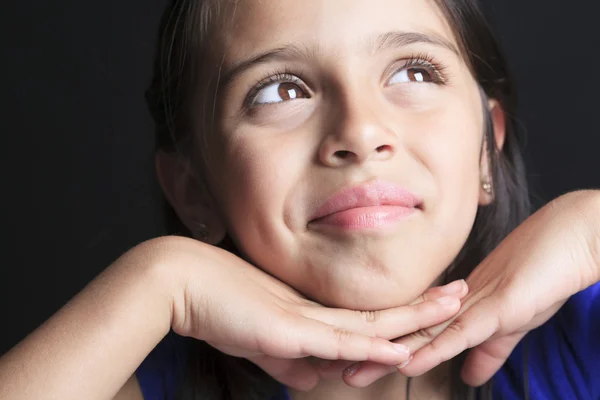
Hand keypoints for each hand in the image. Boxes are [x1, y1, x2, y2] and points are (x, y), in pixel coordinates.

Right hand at [164, 236, 467, 390]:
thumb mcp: (260, 343)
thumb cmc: (218, 310)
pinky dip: (372, 345)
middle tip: (461, 292)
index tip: (431, 308)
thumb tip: (313, 378)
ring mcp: (306, 319)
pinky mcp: (288, 329)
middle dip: (423, 306)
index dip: (401, 314)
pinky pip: (339, 340)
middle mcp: (317, 312)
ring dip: (414, 317)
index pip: (367, 318)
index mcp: (312, 315)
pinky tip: (402, 347)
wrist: (183, 285)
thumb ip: (290, 360)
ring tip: (454, 304)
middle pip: (381, 311)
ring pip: (371, 321)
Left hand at [340, 190, 599, 387]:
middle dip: (366, 350)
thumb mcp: (512, 324)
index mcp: (453, 306)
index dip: (379, 346)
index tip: (348, 359)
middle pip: (402, 330)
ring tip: (348, 367)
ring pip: (419, 332)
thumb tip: (470, 375)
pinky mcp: (496, 306)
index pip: (409, 330)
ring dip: (385, 352)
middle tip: (326, 364)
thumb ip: (488, 349)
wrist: (575, 239)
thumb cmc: (544, 275)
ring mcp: (472, 303)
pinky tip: (404, 360)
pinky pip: (456, 332)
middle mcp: (453, 303)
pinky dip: (430, 348)